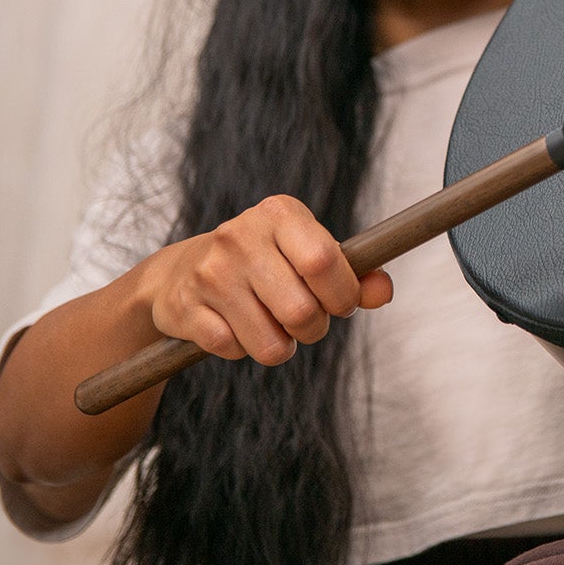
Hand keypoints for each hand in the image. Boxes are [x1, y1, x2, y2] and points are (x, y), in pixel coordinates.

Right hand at [136, 194, 392, 365]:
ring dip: (281, 346)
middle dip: (314, 328)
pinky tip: (236, 327)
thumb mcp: (307, 253)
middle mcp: (240, 236)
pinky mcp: (184, 308)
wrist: (181, 271)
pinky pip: (233, 351)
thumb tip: (382, 292)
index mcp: (279, 213)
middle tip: (307, 321)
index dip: (343, 295)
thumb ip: (354, 272)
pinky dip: (243, 350)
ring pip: (269, 343)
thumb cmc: (264, 262)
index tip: (341, 304)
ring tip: (273, 326)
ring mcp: (210, 273)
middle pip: (301, 311)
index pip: (323, 261)